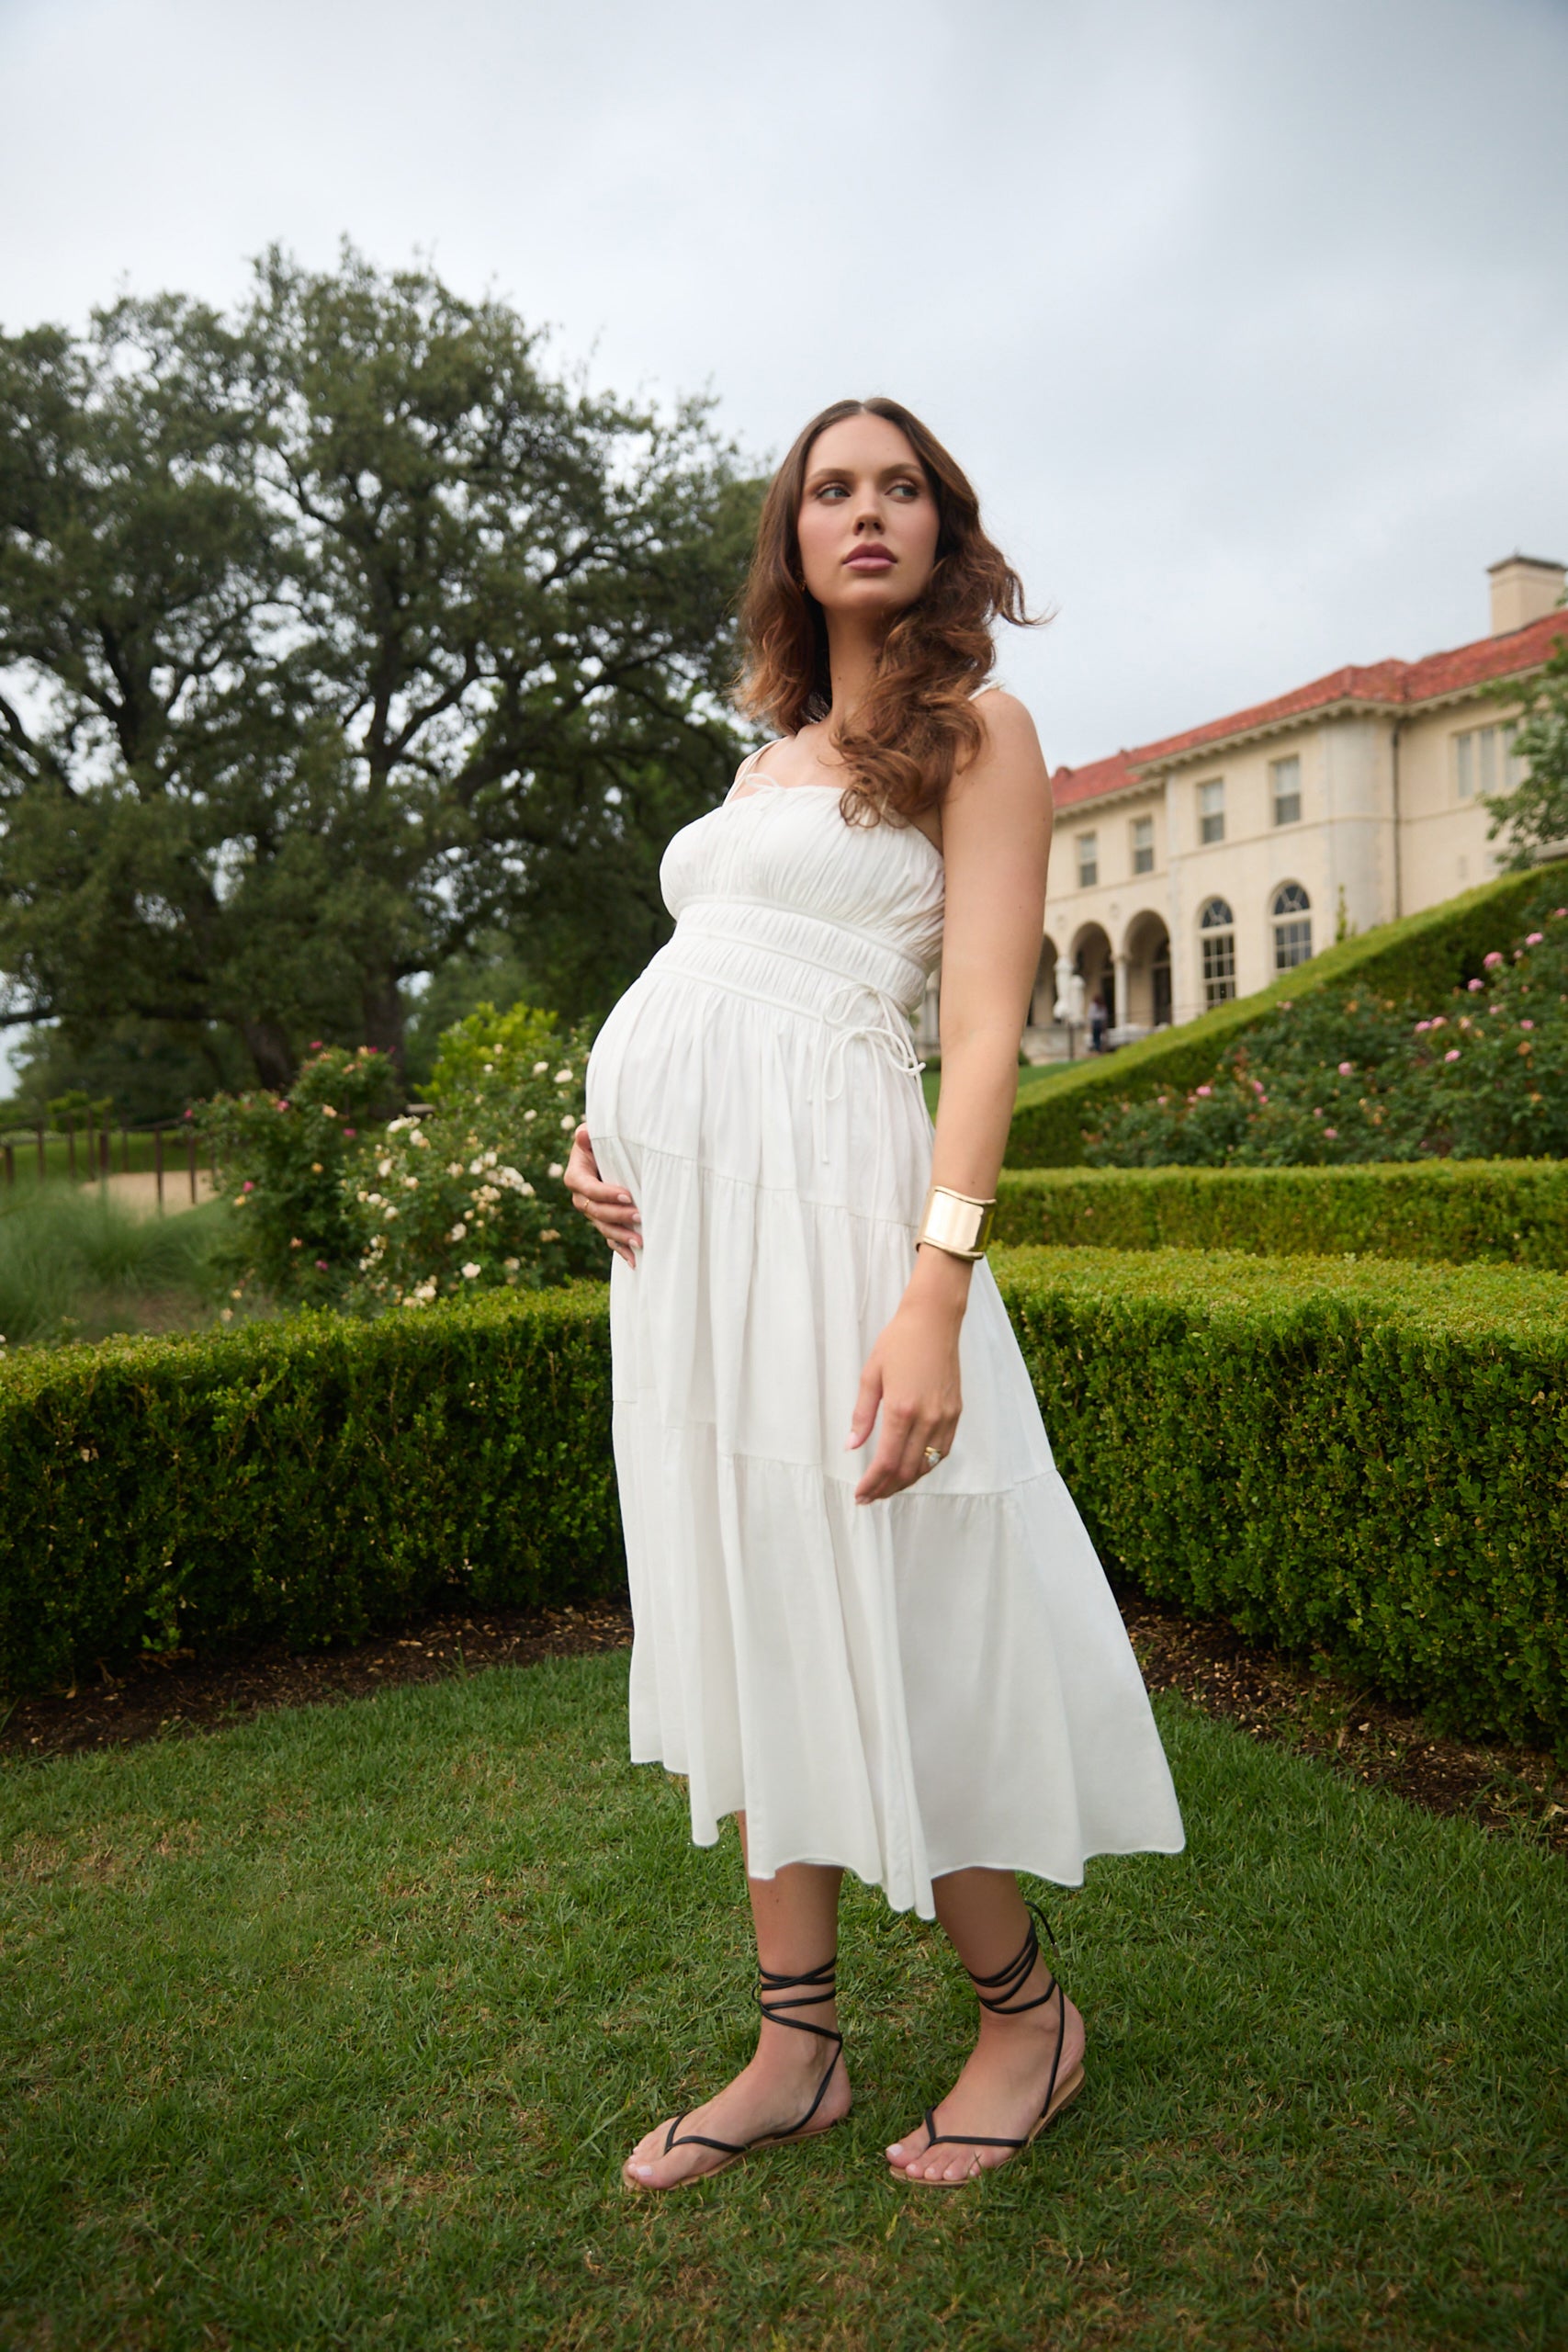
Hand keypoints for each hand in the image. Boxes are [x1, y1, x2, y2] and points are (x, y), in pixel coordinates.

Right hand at [564, 1124, 640, 1268]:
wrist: (605, 1154)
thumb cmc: (601, 1142)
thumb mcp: (594, 1135)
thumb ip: (588, 1135)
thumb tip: (583, 1133)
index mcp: (576, 1177)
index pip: (589, 1189)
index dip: (606, 1194)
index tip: (628, 1196)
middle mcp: (580, 1198)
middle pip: (596, 1211)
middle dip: (618, 1216)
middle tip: (639, 1216)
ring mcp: (592, 1212)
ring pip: (604, 1227)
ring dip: (621, 1236)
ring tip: (640, 1242)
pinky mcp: (603, 1220)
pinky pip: (610, 1237)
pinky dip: (621, 1250)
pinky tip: (634, 1260)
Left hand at [846, 1282, 963, 1502]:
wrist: (934, 1320)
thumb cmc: (898, 1342)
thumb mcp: (871, 1375)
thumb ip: (862, 1415)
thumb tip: (851, 1446)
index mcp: (902, 1409)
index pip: (887, 1462)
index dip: (872, 1484)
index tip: (860, 1494)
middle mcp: (927, 1418)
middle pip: (908, 1470)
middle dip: (886, 1489)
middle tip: (869, 1497)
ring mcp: (945, 1416)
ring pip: (927, 1465)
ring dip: (906, 1481)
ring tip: (886, 1487)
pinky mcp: (956, 1412)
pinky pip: (942, 1451)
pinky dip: (926, 1465)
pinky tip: (912, 1467)